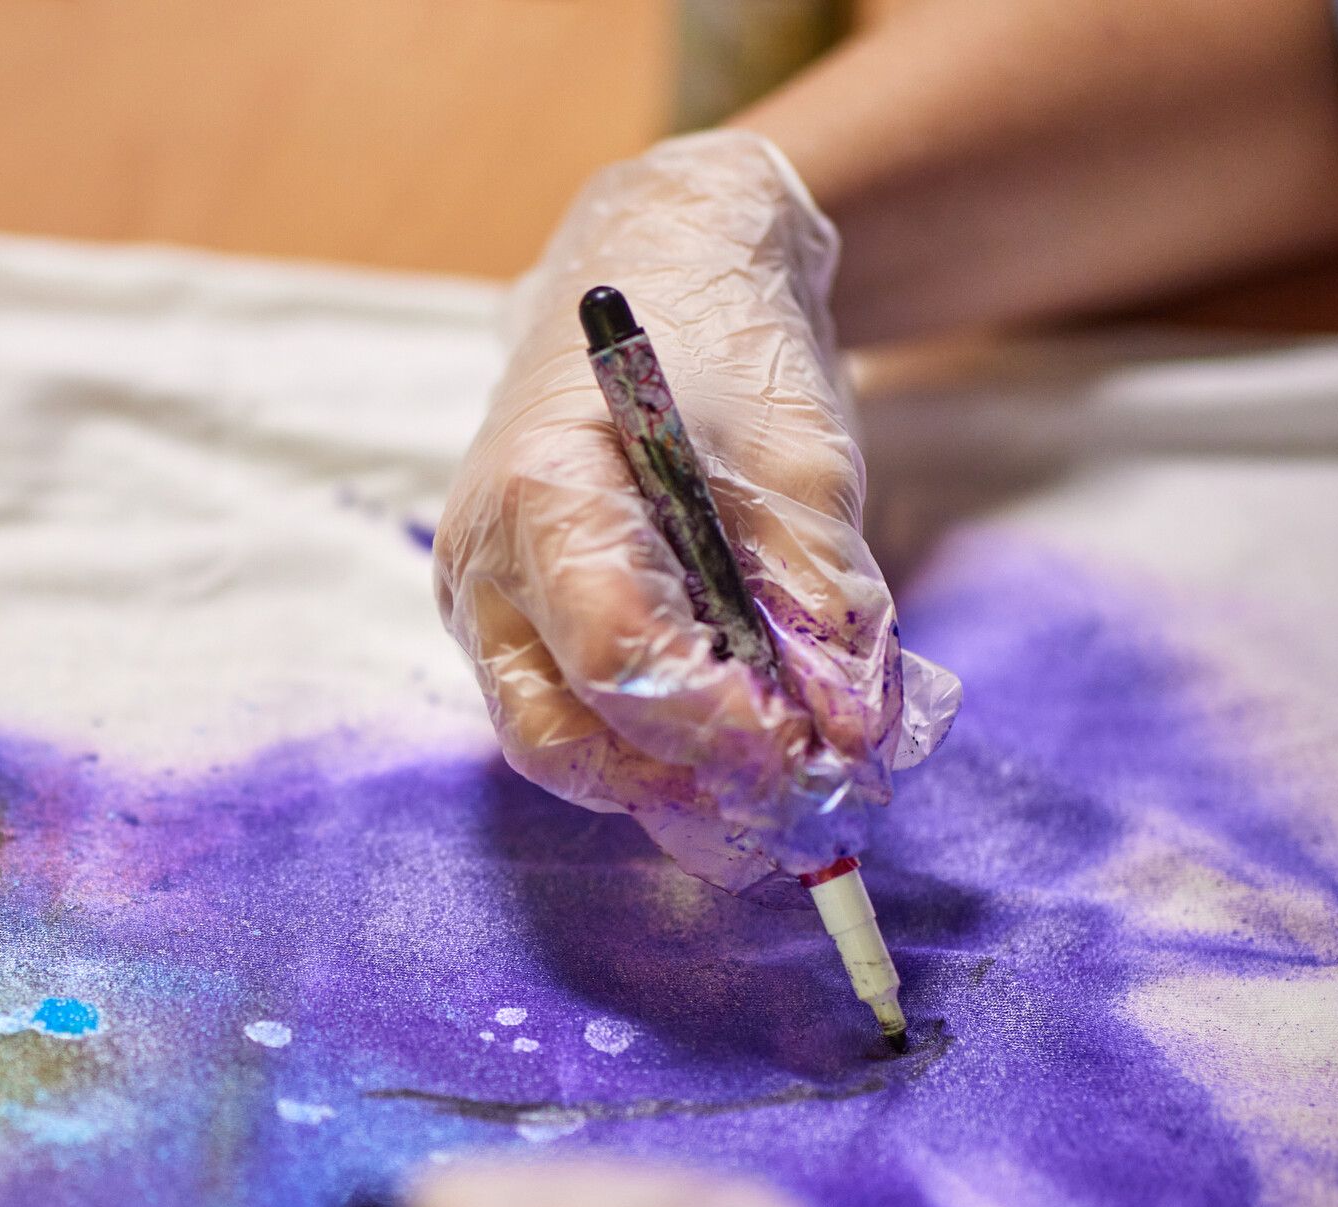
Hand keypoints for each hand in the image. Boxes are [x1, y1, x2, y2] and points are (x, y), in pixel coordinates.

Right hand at [433, 131, 956, 889]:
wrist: (658, 269)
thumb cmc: (725, 343)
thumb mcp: (804, 459)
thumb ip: (822, 601)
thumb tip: (850, 736)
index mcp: (543, 491)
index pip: (615, 655)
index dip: (715, 726)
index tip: (809, 754)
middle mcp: (486, 562)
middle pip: (558, 732)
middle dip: (680, 785)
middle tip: (794, 807)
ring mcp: (486, 602)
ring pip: (556, 743)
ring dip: (666, 785)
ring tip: (776, 792)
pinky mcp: (513, 625)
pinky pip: (569, 717)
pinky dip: (652, 750)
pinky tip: (733, 749)